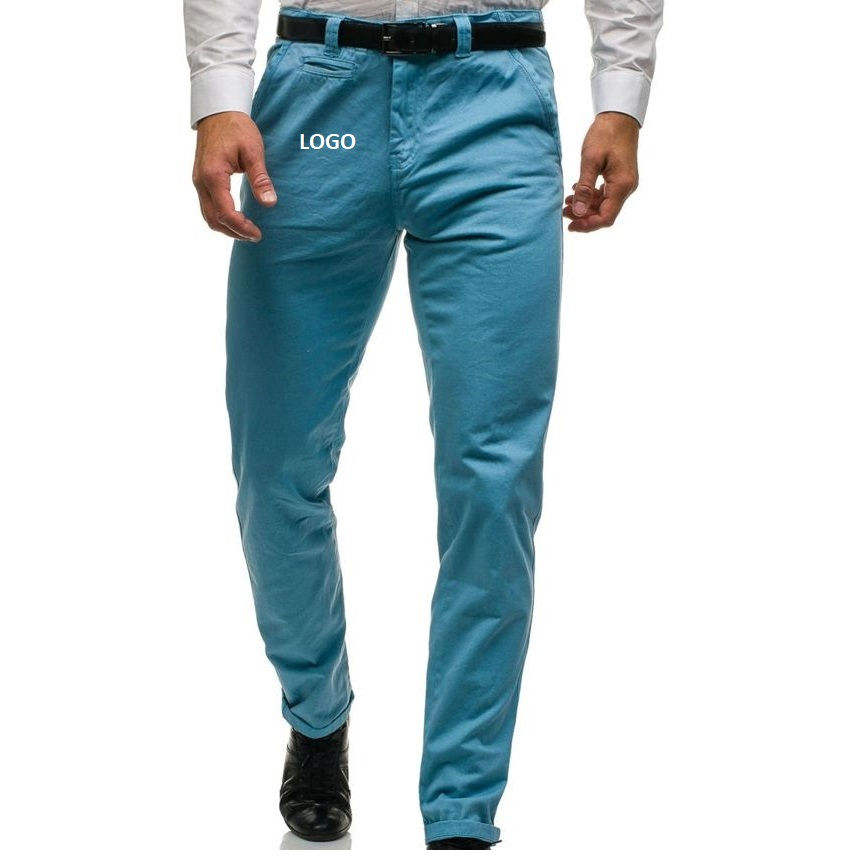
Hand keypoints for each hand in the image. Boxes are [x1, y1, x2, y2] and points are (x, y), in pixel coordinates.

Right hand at [192, 111, 276, 241]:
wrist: (218, 110)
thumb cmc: (237, 127)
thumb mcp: (253, 151)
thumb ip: (260, 179)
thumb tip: (270, 203)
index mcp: (213, 175)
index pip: (225, 212)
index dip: (241, 227)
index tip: (258, 234)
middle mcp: (201, 181)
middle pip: (213, 220)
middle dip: (234, 232)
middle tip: (255, 235)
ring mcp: (198, 181)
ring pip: (208, 216)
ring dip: (227, 227)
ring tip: (248, 229)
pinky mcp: (200, 180)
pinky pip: (207, 207)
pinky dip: (221, 217)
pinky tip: (238, 217)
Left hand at [564, 112, 639, 232]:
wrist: (620, 116)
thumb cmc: (606, 134)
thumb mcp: (590, 160)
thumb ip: (584, 188)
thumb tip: (577, 212)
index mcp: (622, 185)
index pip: (606, 217)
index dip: (588, 225)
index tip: (570, 225)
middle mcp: (626, 188)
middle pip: (605, 214)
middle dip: (584, 216)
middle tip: (564, 212)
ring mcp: (624, 184)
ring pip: (604, 205)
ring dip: (585, 207)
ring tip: (567, 202)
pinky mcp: (620, 178)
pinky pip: (605, 195)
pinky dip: (590, 197)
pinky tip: (576, 192)